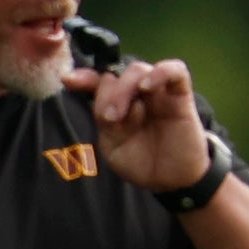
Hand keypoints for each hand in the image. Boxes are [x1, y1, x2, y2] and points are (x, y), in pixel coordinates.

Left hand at [62, 57, 208, 192]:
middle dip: (107, 93)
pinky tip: (147, 87)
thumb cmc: (140, 161)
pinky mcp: (181, 95)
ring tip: (124, 114)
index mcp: (114, 104)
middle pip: (116, 75)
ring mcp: (157, 93)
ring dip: (125, 88)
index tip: (68, 80)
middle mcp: (134, 94)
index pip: (97, 82)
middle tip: (110, 119)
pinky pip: (175, 70)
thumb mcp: (114, 147)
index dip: (82, 77)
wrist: (170, 179)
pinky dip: (160, 72)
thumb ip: (105, 122)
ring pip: (138, 69)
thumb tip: (106, 101)